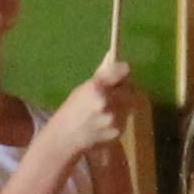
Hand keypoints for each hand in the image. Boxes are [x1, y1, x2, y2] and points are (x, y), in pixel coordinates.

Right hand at [32, 52, 145, 179]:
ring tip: (106, 112)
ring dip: (122, 106)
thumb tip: (112, 54)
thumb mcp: (82, 90)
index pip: (120, 71)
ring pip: (129, 106)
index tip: (123, 70)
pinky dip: (119, 120)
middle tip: (115, 94)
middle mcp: (106, 101)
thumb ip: (101, 75)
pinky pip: (125, 120)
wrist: (64, 139)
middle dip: (125, 91)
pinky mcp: (117, 131)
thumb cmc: (71, 111)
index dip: (123, 70)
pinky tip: (105, 124)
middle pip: (130, 90)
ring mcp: (112, 118)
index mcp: (95, 87)